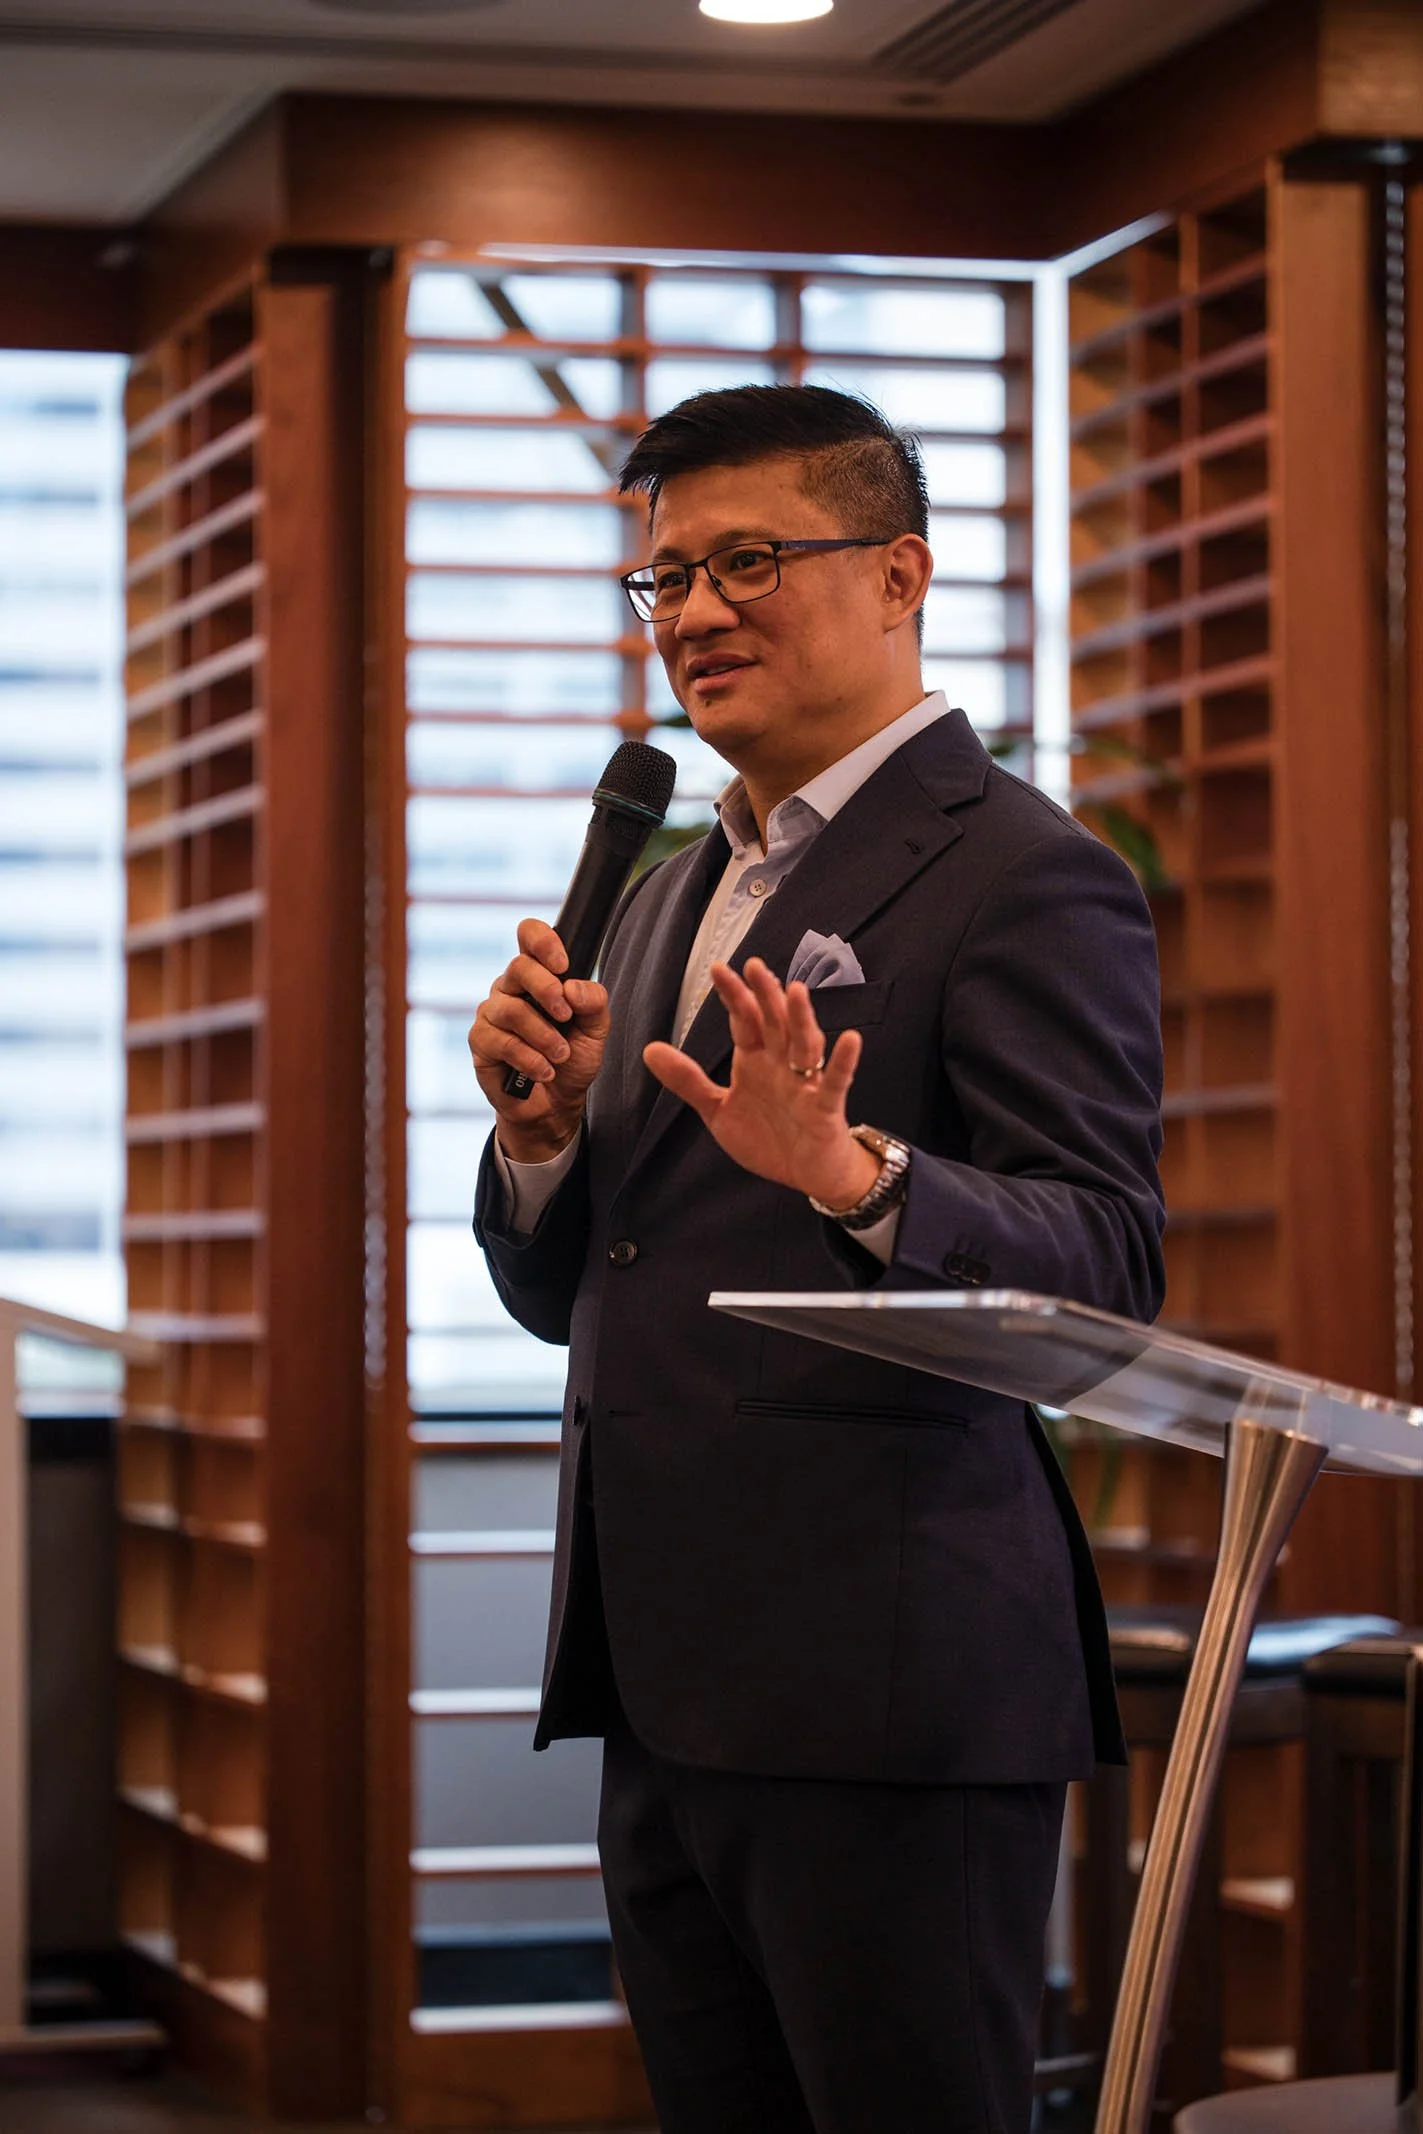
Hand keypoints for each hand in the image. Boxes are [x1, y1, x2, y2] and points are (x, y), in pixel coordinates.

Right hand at [468, 918, 610, 1161]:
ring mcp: (492, 1013)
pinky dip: (529, 1058)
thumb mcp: (596, 1031)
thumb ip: (593, 1002)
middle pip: (518, 967)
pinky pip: (500, 1041)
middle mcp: (511, 988)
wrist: (555, 1105)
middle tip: (566, 1015)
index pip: (529, 935)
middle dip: (547, 990)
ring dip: (543, 1034)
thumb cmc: (572, 1060)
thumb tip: (571, 987)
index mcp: (539, 974)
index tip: (562, 964)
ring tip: (561, 1056)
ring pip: (511, 1008)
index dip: (542, 940)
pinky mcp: (480, 1042)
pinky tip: (544, 1070)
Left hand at [643, 957, 879, 1209]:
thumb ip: (688, 1081)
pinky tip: (849, 1040)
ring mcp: (806, 1083)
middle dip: (764, 995)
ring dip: (801, 1018)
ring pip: (804, 1044)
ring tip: (795, 991)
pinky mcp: (826, 1106)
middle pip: (774, 1023)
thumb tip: (650, 1049)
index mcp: (755, 1061)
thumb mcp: (719, 1111)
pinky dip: (842, 1061)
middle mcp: (781, 1065)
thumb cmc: (769, 1138)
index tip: (718, 970)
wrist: (808, 1174)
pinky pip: (835, 1081)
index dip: (733, 996)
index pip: (744, 1021)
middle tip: (753, 966)